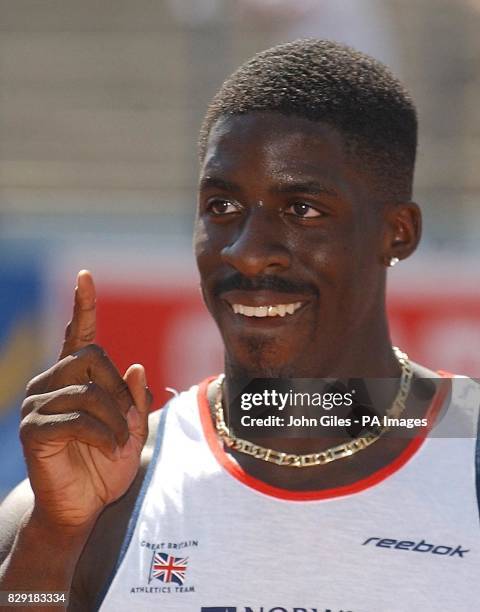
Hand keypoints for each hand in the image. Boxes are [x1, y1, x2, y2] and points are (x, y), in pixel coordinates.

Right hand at [19, 270, 151, 529]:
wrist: (82, 506)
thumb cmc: (106, 464)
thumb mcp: (132, 429)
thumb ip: (134, 399)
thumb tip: (136, 366)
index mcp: (74, 379)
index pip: (78, 334)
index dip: (84, 305)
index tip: (86, 276)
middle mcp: (50, 383)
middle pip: (93, 358)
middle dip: (119, 391)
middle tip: (126, 423)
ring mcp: (37, 404)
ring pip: (89, 390)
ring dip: (115, 419)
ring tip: (118, 441)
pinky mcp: (34, 429)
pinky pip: (78, 418)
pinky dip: (104, 435)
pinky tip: (109, 449)